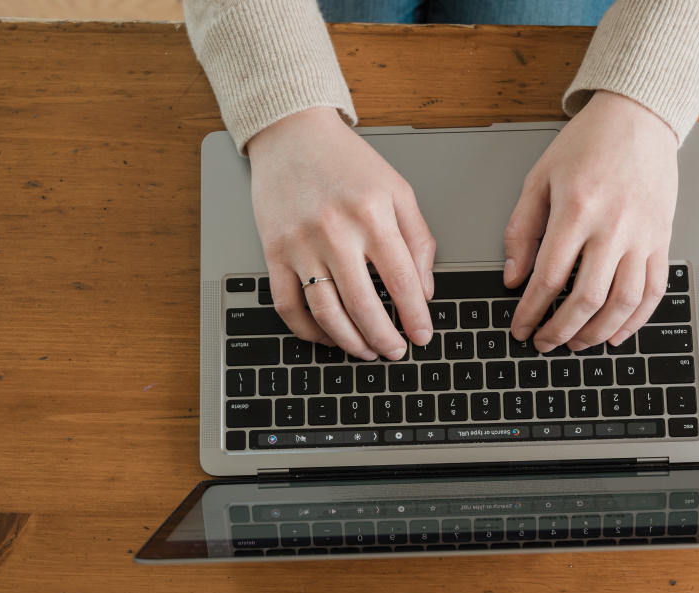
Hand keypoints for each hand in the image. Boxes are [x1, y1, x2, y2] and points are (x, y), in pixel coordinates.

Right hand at [247, 107, 435, 360]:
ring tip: (366, 351)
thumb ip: (418, 240)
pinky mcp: (274, 251)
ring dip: (349, 341)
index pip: (401, 281)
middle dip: (384, 338)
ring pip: (326, 312)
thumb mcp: (397, 191)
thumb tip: (424, 290)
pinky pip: (288, 305)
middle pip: (364, 304)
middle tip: (396, 352)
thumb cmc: (348, 162)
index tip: (423, 336)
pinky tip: (327, 336)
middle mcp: (335, 231)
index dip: (414, 316)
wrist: (293, 134)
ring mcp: (301, 244)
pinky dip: (308, 330)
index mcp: (372, 214)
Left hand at [503, 90, 678, 351]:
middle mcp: (613, 226)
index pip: (550, 277)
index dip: (531, 311)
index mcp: (577, 209)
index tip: (520, 328)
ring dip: (596, 333)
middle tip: (544, 343)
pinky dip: (635, 320)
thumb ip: (522, 230)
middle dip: (561, 330)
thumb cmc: (588, 145)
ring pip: (623, 302)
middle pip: (587, 298)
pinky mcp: (663, 239)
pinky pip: (654, 291)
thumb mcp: (540, 179)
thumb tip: (513, 278)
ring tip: (576, 343)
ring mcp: (643, 235)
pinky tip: (616, 334)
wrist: (639, 118)